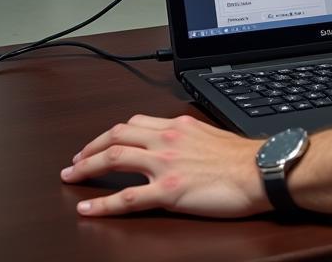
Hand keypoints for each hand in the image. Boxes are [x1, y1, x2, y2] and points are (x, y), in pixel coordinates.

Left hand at [60, 113, 267, 217]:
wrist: (260, 170)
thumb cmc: (242, 158)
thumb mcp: (210, 136)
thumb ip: (188, 137)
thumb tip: (178, 145)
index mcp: (178, 125)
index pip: (135, 122)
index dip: (112, 133)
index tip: (100, 142)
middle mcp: (167, 139)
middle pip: (117, 135)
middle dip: (91, 147)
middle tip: (76, 160)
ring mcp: (165, 165)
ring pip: (115, 158)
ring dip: (87, 167)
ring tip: (71, 177)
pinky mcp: (168, 191)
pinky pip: (126, 197)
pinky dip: (102, 203)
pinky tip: (87, 209)